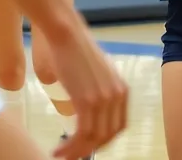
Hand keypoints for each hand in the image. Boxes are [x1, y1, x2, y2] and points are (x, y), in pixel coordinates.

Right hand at [46, 25, 128, 158]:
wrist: (67, 34)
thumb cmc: (76, 50)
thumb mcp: (97, 73)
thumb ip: (99, 91)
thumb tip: (89, 108)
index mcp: (122, 90)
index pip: (118, 127)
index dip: (102, 141)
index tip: (86, 146)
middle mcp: (117, 96)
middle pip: (107, 136)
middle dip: (89, 150)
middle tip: (71, 155)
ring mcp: (103, 99)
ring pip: (94, 139)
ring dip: (76, 152)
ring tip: (60, 155)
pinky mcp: (87, 100)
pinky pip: (82, 134)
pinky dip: (70, 146)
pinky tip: (59, 149)